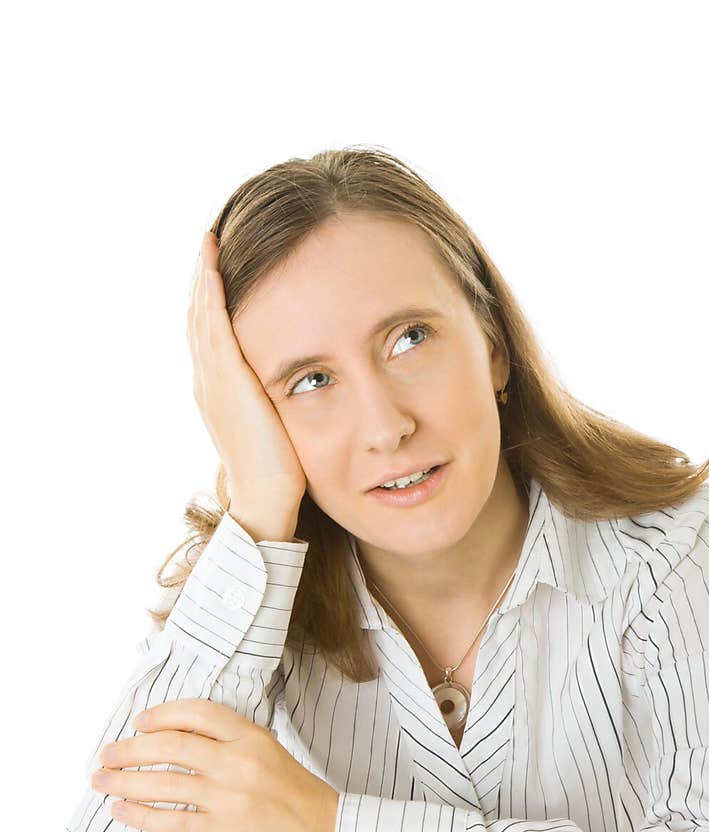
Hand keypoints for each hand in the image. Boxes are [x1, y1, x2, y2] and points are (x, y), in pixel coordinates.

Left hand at [91, 699, 339, 831]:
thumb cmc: (306, 803)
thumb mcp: (275, 758)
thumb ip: (237, 749)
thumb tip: (189, 748)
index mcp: (254, 737)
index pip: (199, 713)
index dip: (162, 715)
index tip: (139, 722)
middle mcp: (240, 761)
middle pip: (171, 745)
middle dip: (130, 749)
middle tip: (107, 755)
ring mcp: (232, 795)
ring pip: (164, 782)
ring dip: (125, 781)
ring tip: (102, 782)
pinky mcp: (226, 830)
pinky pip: (172, 821)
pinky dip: (140, 816)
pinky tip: (121, 813)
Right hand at [188, 231, 306, 521]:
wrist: (265, 499)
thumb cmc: (279, 473)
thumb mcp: (275, 427)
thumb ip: (275, 403)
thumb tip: (299, 386)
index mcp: (218, 393)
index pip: (210, 337)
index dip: (211, 303)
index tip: (216, 272)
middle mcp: (208, 383)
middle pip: (199, 319)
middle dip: (203, 281)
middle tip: (208, 244)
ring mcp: (213, 382)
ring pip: (202, 317)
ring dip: (204, 278)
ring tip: (208, 244)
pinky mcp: (227, 382)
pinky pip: (215, 328)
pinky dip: (212, 295)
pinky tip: (215, 268)